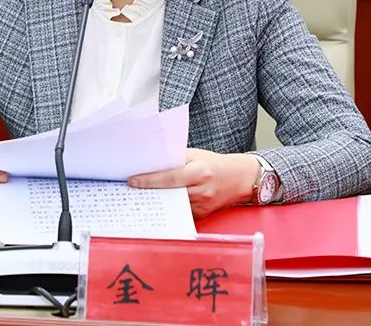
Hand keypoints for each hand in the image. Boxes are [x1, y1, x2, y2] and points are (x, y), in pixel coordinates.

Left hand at [128, 149, 259, 218]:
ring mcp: (203, 205)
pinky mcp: (203, 214)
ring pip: (173, 205)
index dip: (149, 180)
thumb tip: (151, 163)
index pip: (169, 177)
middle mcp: (202, 190)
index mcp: (200, 172)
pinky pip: (181, 211)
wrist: (240, 178)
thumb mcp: (196, 155)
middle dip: (149, 192)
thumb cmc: (215, 164)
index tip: (132, 181)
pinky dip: (169, 207)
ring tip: (140, 196)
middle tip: (129, 190)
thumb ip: (175, 159)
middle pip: (169, 193)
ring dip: (157, 201)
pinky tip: (157, 203)